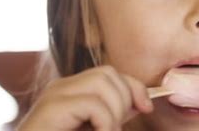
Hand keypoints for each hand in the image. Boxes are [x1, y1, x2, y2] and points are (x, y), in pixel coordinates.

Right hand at [17, 65, 151, 130]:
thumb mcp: (95, 127)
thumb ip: (114, 115)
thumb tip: (142, 103)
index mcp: (72, 90)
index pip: (110, 73)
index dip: (134, 87)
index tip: (147, 107)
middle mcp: (61, 87)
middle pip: (108, 73)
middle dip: (125, 98)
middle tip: (117, 126)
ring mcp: (54, 95)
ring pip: (102, 83)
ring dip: (115, 112)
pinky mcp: (51, 108)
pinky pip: (92, 104)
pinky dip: (106, 123)